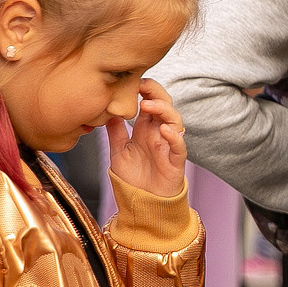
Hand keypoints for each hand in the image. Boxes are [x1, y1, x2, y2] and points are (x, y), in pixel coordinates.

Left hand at [106, 79, 186, 197]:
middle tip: (142, 85)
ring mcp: (168, 146)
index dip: (145, 90)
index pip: (150, 102)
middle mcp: (158, 135)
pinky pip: (180, 147)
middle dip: (156, 92)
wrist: (141, 204)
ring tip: (147, 105)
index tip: (132, 82)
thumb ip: (115, 131)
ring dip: (163, 110)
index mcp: (145, 130)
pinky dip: (175, 137)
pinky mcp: (175, 162)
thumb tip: (107, 110)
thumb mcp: (118, 151)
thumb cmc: (133, 180)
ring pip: (175, 121)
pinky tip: (164, 131)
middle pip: (165, 106)